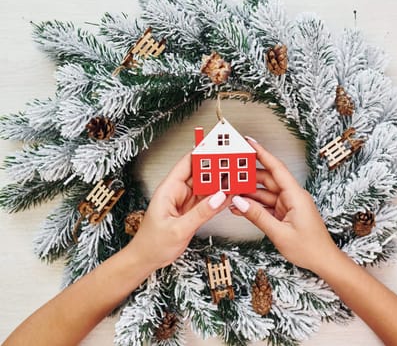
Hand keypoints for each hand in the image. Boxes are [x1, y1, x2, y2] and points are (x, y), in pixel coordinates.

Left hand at [127, 152, 230, 270]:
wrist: (147, 260)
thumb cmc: (152, 244)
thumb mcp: (178, 229)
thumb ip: (200, 213)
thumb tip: (218, 197)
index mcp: (169, 190)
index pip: (187, 163)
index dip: (202, 153)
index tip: (218, 146)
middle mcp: (178, 192)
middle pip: (200, 173)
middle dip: (217, 166)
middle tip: (234, 162)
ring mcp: (186, 202)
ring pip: (207, 187)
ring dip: (221, 182)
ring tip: (237, 176)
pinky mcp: (192, 211)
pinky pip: (209, 201)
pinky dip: (220, 198)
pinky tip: (231, 194)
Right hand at [230, 138, 338, 272]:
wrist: (323, 262)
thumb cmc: (309, 248)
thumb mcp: (279, 233)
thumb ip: (257, 216)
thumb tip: (239, 202)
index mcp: (295, 195)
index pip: (276, 168)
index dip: (262, 153)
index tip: (249, 143)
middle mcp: (292, 197)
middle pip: (267, 180)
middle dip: (249, 175)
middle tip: (231, 171)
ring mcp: (288, 205)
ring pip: (264, 193)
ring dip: (248, 194)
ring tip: (229, 192)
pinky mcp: (285, 214)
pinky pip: (266, 206)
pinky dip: (253, 207)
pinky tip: (239, 208)